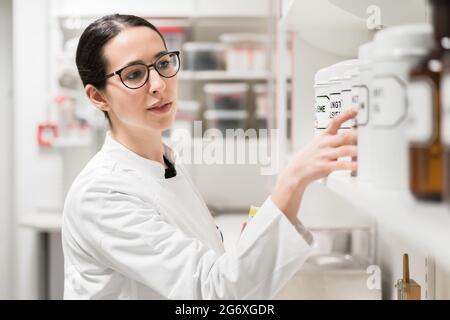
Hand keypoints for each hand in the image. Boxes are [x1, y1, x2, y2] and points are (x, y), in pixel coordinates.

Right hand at [271, 109, 357, 223]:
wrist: (296, 171)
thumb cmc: (310, 157)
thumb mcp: (319, 144)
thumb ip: (334, 140)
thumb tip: (352, 137)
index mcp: (323, 137)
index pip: (335, 122)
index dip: (346, 115)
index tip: (356, 110)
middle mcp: (325, 144)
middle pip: (344, 136)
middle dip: (357, 134)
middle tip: (369, 133)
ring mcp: (325, 155)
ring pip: (345, 150)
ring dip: (357, 150)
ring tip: (367, 150)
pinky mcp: (325, 166)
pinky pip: (341, 165)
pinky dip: (351, 165)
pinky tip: (359, 165)